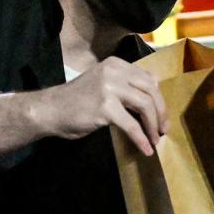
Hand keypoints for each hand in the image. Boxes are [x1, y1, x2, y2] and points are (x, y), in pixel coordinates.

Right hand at [34, 57, 167, 156]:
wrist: (50, 110)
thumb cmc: (78, 100)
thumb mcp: (104, 84)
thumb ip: (126, 86)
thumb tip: (154, 101)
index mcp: (117, 64)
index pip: (148, 79)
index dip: (159, 100)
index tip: (162, 116)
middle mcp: (114, 72)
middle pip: (151, 91)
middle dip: (161, 113)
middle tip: (163, 130)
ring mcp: (109, 88)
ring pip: (145, 105)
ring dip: (153, 126)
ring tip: (155, 140)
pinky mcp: (105, 107)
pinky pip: (131, 125)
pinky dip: (141, 138)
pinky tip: (145, 149)